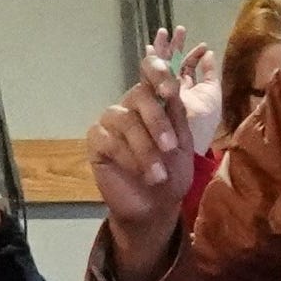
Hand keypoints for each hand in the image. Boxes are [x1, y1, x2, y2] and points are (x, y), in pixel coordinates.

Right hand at [85, 35, 198, 280]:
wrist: (156, 207)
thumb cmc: (173, 174)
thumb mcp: (184, 147)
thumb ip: (178, 118)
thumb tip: (174, 88)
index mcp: (155, 103)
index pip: (151, 74)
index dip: (158, 73)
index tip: (170, 90)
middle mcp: (130, 107)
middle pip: (139, 96)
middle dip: (158, 121)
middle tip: (171, 147)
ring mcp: (111, 122)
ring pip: (124, 119)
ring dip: (145, 149)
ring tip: (158, 176)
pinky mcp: (96, 141)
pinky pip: (108, 140)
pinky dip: (127, 157)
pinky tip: (140, 174)